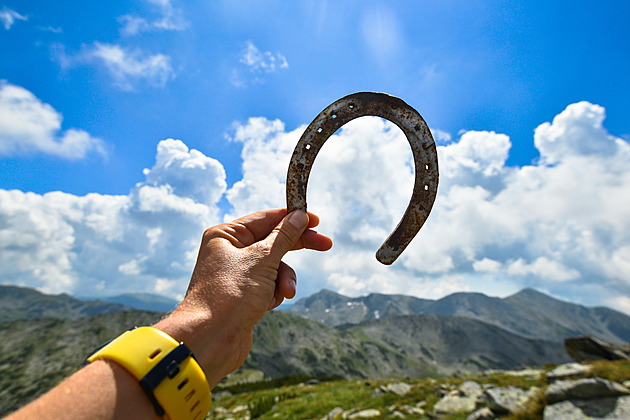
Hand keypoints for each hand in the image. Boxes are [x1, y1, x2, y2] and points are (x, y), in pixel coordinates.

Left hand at [154, 209, 331, 386]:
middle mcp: (229, 251)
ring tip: (285, 292)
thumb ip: (284, 237)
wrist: (210, 340)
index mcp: (226, 235)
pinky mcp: (243, 294)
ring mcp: (236, 274)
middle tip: (325, 244)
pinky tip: (269, 304)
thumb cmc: (229, 295)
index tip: (316, 220)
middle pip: (272, 241)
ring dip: (284, 279)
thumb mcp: (262, 260)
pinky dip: (274, 293)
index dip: (292, 218)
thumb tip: (299, 216)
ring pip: (274, 266)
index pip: (265, 218)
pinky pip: (268, 285)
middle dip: (297, 246)